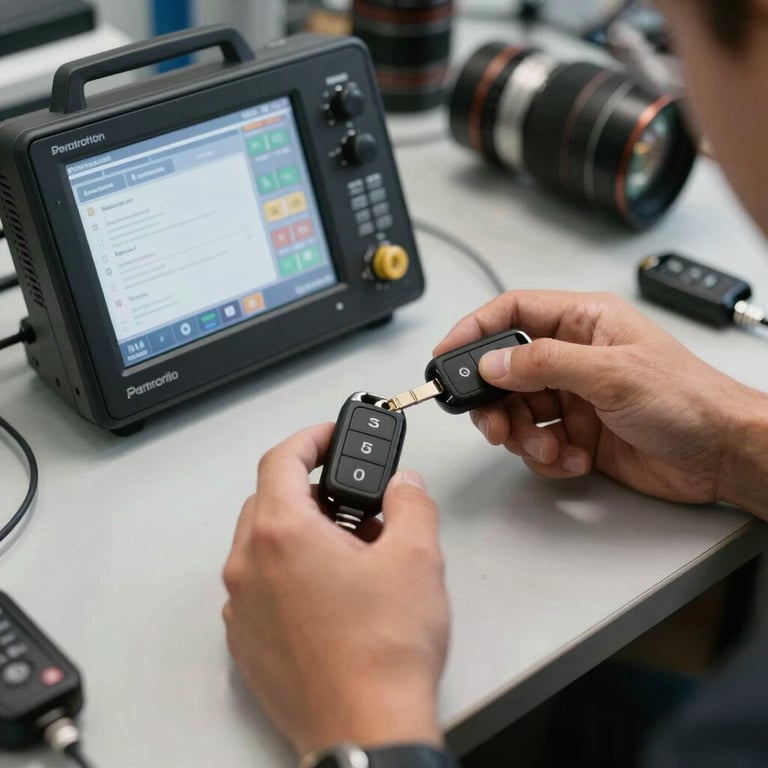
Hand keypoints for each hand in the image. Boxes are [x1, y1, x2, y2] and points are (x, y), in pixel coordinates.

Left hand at [222, 424, 449, 756]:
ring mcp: (243, 606)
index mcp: (282, 534)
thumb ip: (410, 503)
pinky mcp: (247, 639)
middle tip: (352, 499)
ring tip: (351, 549)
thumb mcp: (416, 558)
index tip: (329, 436)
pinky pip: (260, 583)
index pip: (281, 459)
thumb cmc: (381, 656)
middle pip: (269, 499)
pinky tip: (332, 589)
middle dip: (312, 489)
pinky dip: (289, 570)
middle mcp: (249, 566)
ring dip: (302, 531)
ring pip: (263, 543)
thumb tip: (405, 486)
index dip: (310, 438)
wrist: (365, 730)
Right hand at [435, 290, 767, 515]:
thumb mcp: (611, 374)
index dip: (475, 330)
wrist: (722, 455)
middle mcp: (575, 357)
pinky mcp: (578, 432)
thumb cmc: (688, 399)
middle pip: (506, 370)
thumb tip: (492, 361)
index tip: (447, 354)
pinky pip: (539, 442)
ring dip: (524, 436)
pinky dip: (547, 456)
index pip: (513, 313)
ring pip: (518, 411)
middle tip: (494, 424)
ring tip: (548, 447)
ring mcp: (575, 397)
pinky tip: (574, 458)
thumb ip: (544, 364)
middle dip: (495, 401)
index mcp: (584, 322)